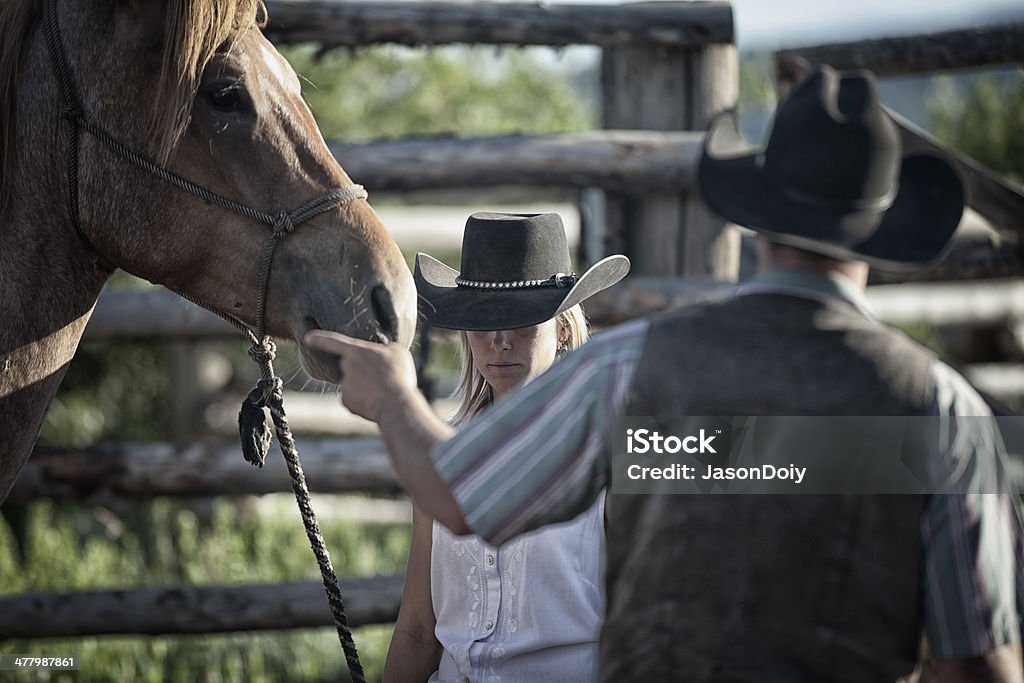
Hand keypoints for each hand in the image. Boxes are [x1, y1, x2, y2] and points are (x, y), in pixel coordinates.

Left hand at [304, 330, 418, 422]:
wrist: (395, 404)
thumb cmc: (398, 375)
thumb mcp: (398, 352)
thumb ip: (385, 349)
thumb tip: (382, 354)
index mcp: (357, 351)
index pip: (334, 341)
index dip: (320, 339)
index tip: (307, 338)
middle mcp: (346, 367)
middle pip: (350, 366)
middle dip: (362, 371)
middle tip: (381, 377)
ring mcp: (345, 385)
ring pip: (353, 384)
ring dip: (366, 387)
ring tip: (384, 391)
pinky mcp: (346, 402)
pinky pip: (354, 399)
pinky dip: (363, 401)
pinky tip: (376, 402)